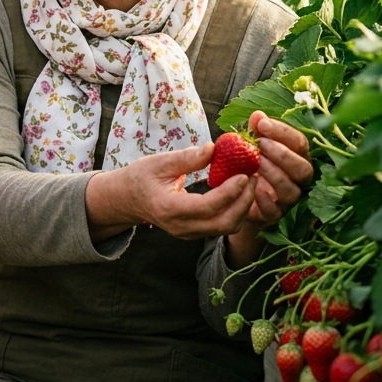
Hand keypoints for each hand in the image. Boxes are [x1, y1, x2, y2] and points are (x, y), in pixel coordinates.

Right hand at [86, 143, 256, 241]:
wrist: (128, 199)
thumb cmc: (141, 177)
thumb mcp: (159, 162)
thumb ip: (187, 157)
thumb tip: (214, 148)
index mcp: (169, 209)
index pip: (207, 206)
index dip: (229, 192)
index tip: (244, 174)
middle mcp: (181, 227)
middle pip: (224, 223)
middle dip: (244, 201)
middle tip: (253, 176)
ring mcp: (189, 233)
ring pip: (227, 228)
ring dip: (243, 207)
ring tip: (250, 182)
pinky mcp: (196, 232)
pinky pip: (222, 226)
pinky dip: (236, 210)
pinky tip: (240, 191)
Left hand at [226, 111, 313, 265]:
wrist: (236, 199)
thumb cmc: (248, 166)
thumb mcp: (249, 147)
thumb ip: (256, 132)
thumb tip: (257, 114)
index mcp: (296, 158)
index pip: (300, 143)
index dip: (283, 132)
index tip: (262, 124)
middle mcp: (297, 180)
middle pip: (304, 168)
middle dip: (284, 155)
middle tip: (262, 144)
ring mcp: (288, 199)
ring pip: (293, 191)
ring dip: (275, 176)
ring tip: (256, 163)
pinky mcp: (274, 216)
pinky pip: (275, 212)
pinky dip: (266, 201)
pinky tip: (254, 189)